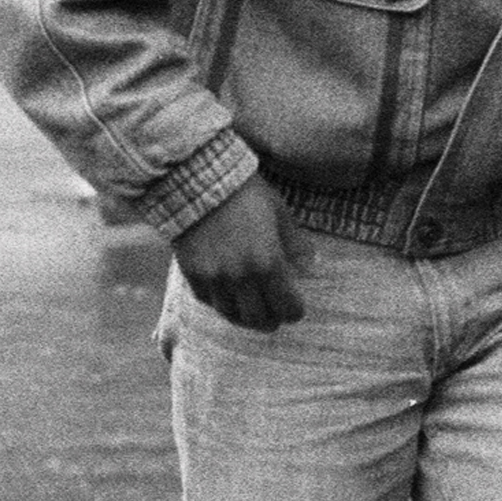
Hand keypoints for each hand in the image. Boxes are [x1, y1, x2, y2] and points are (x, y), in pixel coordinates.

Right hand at [170, 176, 303, 329]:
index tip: (295, 309)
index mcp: (268, 263)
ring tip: (251, 311)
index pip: (287, 306)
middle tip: (275, 316)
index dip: (294, 311)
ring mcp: (214, 278)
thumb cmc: (246, 193)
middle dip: (271, 320)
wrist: (197, 180)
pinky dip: (222, 303)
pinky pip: (209, 301)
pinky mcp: (193, 274)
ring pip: (232, 315)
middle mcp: (241, 277)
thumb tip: (308, 265)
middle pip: (259, 319)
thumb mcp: (279, 212)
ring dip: (245, 317)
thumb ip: (295, 243)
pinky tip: (228, 298)